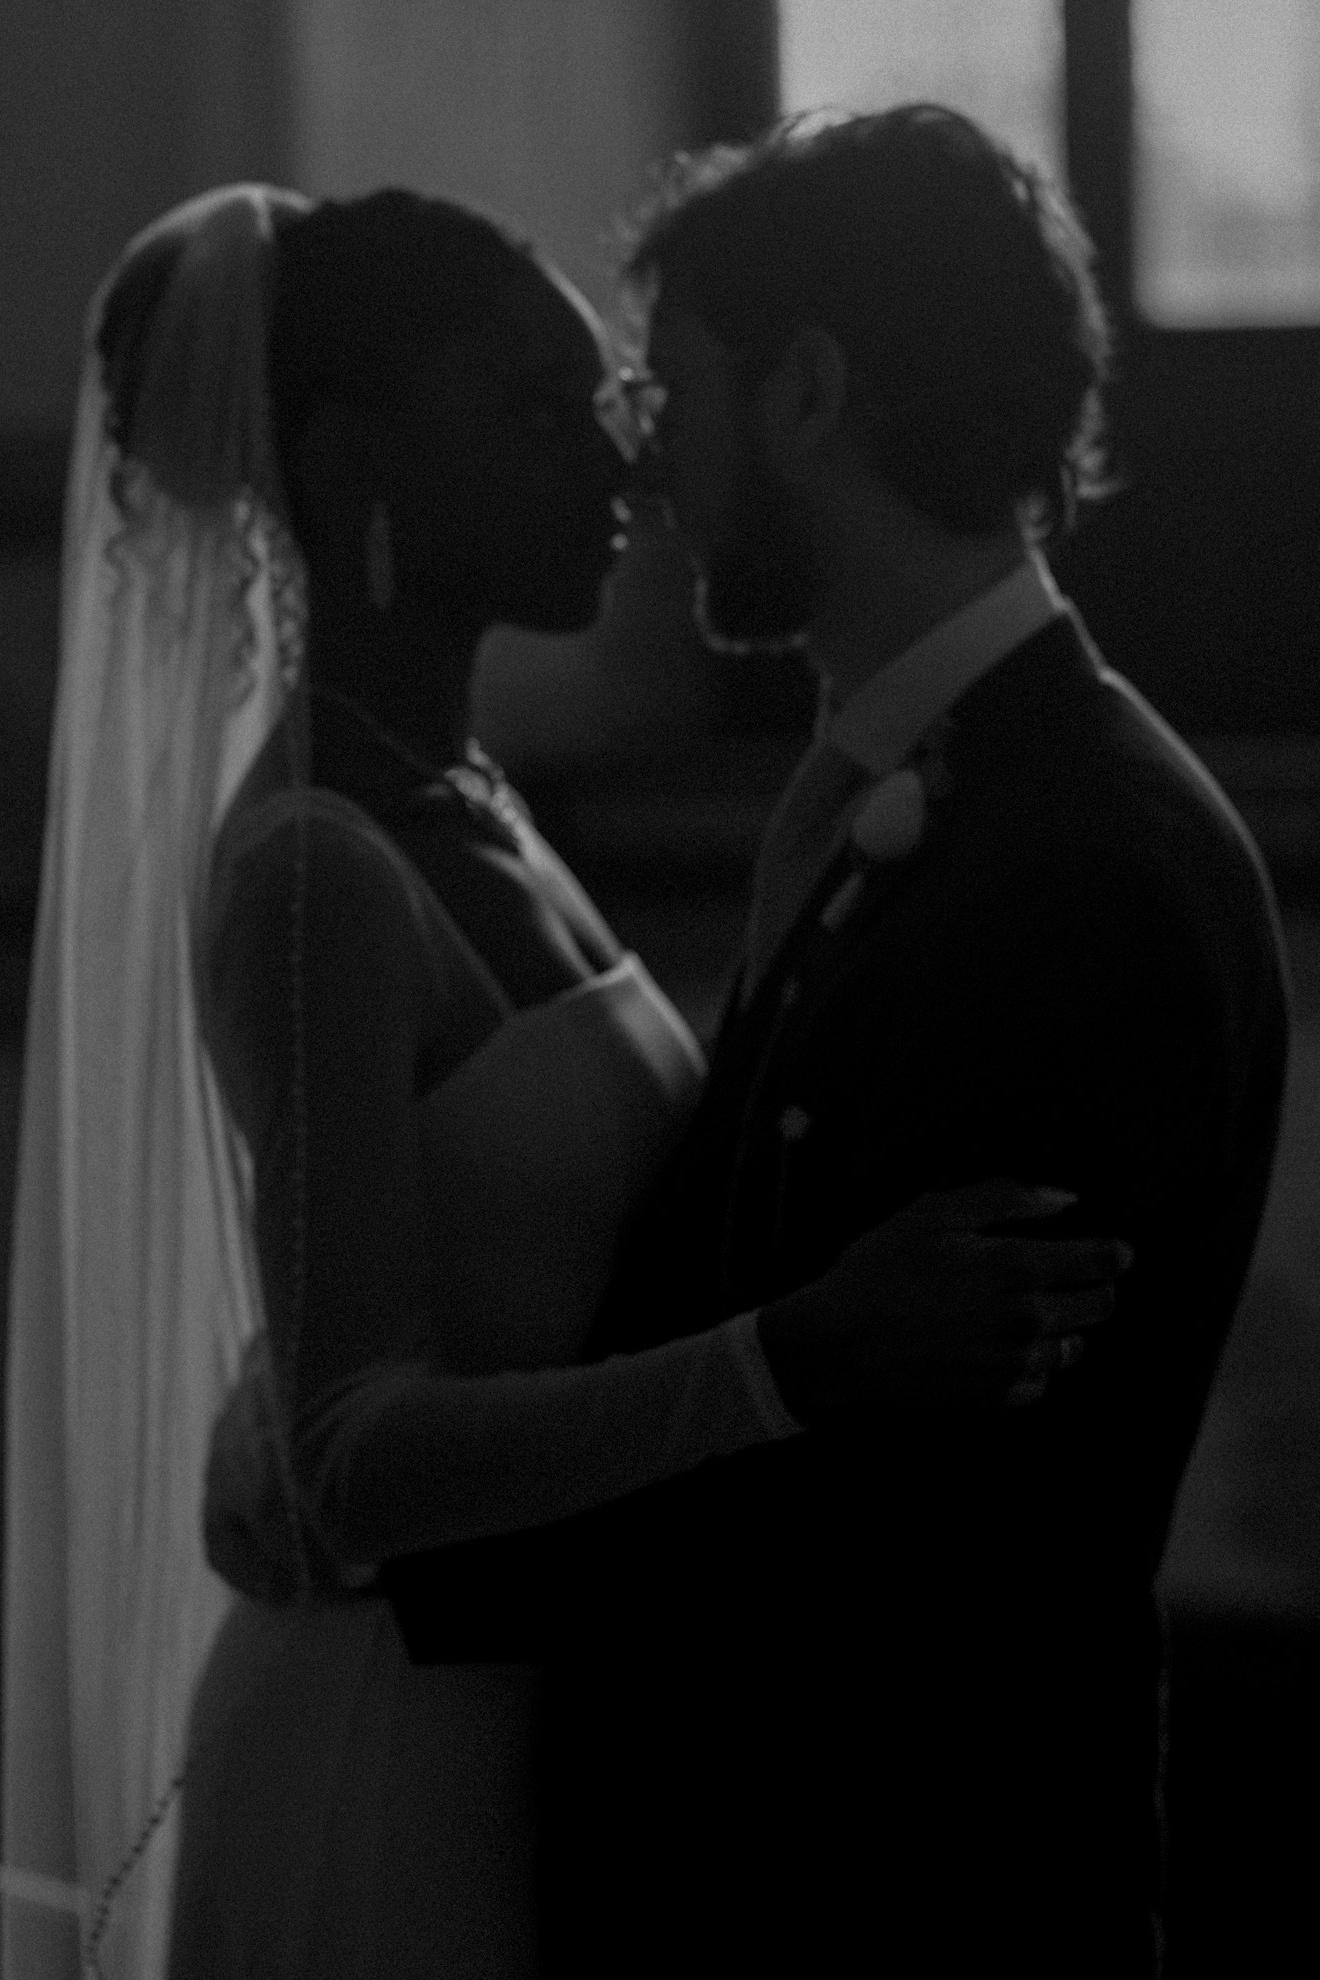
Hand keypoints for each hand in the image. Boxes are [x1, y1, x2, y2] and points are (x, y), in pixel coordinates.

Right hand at [757, 1179, 1132, 1420]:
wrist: (839, 1342)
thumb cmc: (882, 1269)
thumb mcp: (934, 1212)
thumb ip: (1007, 1198)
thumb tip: (1065, 1199)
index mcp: (1016, 1268)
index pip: (1103, 1262)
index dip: (1114, 1252)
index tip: (1112, 1250)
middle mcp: (1026, 1320)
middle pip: (1102, 1307)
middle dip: (1096, 1287)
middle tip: (1068, 1277)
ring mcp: (1013, 1364)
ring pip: (1073, 1348)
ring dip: (1062, 1328)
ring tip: (1024, 1312)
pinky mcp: (996, 1397)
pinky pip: (1040, 1382)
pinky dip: (1033, 1364)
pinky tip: (1002, 1346)